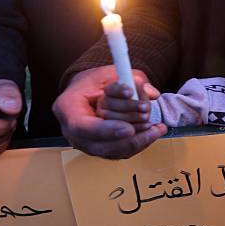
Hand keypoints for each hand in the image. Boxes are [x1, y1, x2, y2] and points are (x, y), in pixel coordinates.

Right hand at [52, 66, 166, 158]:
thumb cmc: (96, 82)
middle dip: (129, 137)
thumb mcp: (110, 73)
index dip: (106, 130)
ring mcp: (87, 143)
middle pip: (100, 144)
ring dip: (138, 141)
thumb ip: (129, 80)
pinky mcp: (101, 150)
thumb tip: (150, 92)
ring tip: (157, 128)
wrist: (90, 92)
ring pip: (113, 151)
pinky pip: (121, 152)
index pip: (82, 126)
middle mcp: (73, 131)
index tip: (128, 129)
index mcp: (67, 108)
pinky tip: (154, 133)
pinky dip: (139, 143)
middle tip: (150, 124)